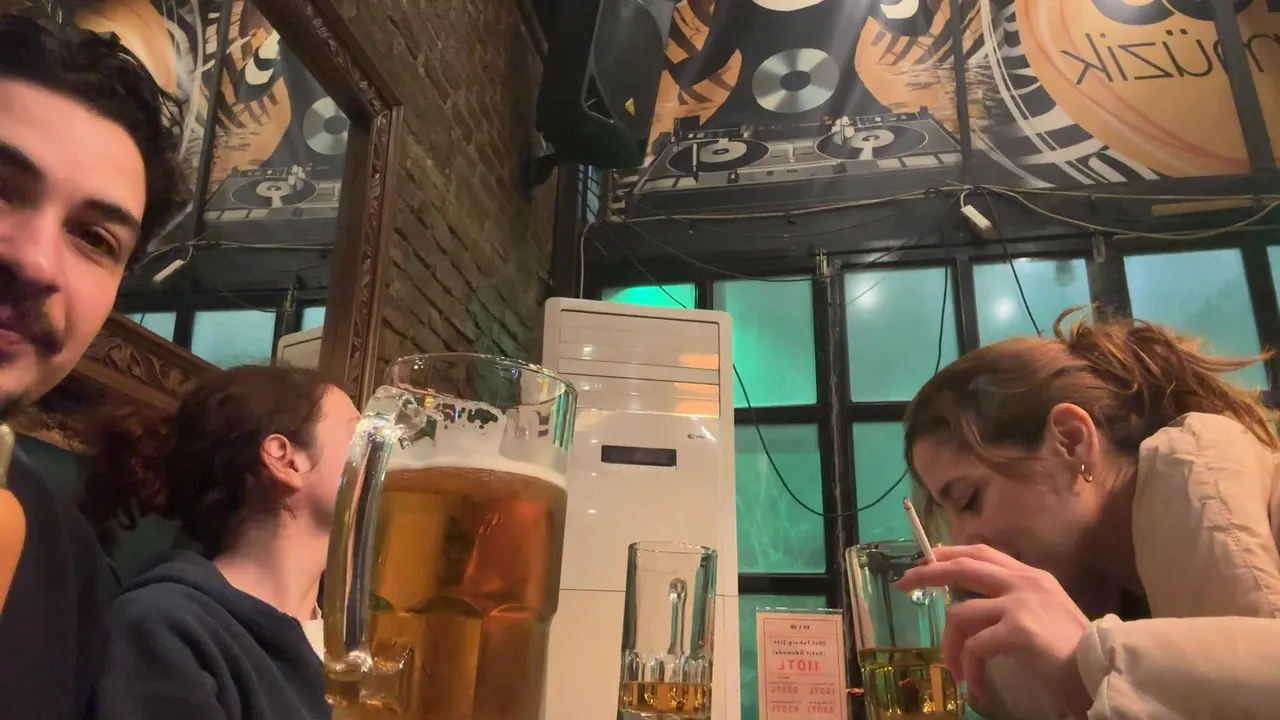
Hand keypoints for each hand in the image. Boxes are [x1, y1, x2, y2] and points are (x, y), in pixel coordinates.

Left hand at [894, 544, 1092, 714]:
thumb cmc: (1076, 650)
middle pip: (962, 567)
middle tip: (903, 583)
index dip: (949, 553)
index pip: (981, 552)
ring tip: (958, 672)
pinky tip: (977, 687)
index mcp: (1031, 576)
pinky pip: (975, 647)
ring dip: (951, 647)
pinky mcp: (1017, 630)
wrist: (1103, 671)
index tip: (927, 559)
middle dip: (927, 573)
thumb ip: (1015, 602)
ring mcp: (1020, 604)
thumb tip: (977, 606)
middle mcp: (1024, 582)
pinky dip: (970, 669)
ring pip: (959, 614)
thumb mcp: (1046, 613)